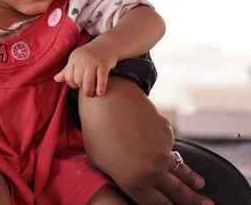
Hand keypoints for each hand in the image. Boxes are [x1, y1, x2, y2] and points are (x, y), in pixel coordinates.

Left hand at [54, 42, 116, 95]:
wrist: (107, 44)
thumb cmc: (90, 55)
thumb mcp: (77, 60)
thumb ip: (67, 70)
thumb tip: (55, 79)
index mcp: (74, 58)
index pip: (68, 77)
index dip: (73, 84)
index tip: (79, 85)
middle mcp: (82, 59)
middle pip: (78, 81)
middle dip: (82, 88)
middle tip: (88, 89)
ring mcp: (93, 62)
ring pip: (87, 83)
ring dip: (90, 92)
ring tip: (93, 94)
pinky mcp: (104, 65)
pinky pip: (101, 81)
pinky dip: (100, 90)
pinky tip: (100, 93)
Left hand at [79, 78, 212, 204]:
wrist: (107, 101)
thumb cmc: (96, 131)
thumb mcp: (100, 161)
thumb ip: (119, 175)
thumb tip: (131, 181)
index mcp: (132, 182)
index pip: (157, 203)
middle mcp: (151, 171)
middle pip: (178, 192)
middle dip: (193, 201)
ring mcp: (162, 152)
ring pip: (180, 170)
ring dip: (192, 179)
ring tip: (200, 184)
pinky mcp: (167, 134)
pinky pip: (167, 143)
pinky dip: (163, 143)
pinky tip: (149, 133)